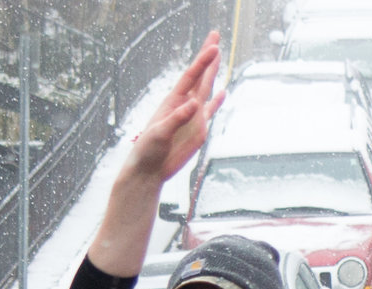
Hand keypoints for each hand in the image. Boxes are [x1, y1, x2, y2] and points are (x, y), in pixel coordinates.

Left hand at [119, 33, 224, 185]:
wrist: (150, 169)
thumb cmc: (148, 150)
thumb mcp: (160, 133)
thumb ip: (176, 119)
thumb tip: (194, 104)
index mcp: (173, 102)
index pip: (190, 77)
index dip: (202, 62)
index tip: (213, 48)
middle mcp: (184, 105)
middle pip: (199, 76)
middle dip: (207, 57)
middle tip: (215, 36)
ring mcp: (193, 117)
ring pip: (206, 89)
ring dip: (213, 73)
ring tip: (219, 55)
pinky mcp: (198, 130)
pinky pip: (210, 112)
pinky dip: (217, 102)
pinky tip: (223, 92)